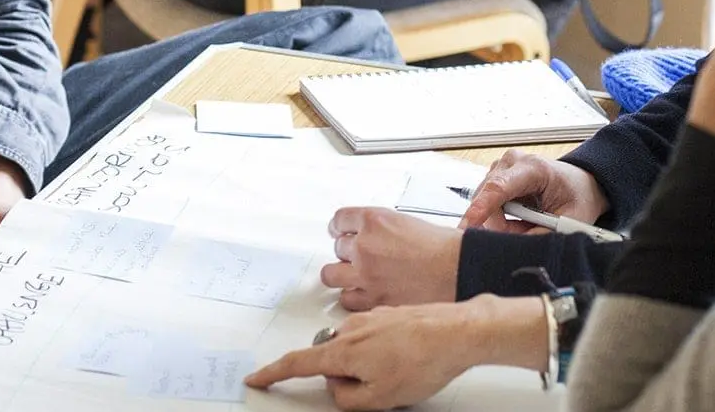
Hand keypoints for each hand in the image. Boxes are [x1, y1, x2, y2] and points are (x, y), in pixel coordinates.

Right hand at [245, 296, 547, 410]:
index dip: (273, 373)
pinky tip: (410, 360)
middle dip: (345, 378)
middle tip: (377, 390)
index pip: (297, 363)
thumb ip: (347, 398)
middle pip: (331, 360)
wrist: (458, 331)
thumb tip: (338, 390)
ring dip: (368, 366)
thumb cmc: (423, 360)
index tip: (257, 377)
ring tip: (402, 374)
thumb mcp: (380, 398)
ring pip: (355, 351)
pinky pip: (374, 340)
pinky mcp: (388, 315)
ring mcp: (370, 319)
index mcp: (343, 350)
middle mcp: (351, 329)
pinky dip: (384, 354)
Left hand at [322, 207, 461, 310]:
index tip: (339, 231)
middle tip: (360, 257)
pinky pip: (347, 299)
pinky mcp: (372, 299)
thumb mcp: (409, 223)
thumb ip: (384, 230)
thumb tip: (376, 238)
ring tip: (355, 276)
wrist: (460, 271)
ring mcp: (365, 274)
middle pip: (337, 247)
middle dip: (348, 252)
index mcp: (374, 221)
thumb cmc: (445, 249)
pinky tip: (363, 294)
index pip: (339, 220)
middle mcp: (364, 246)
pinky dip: (353, 297)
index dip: (339, 227)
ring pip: (331, 274)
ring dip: (343, 275)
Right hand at [460, 149, 607, 233]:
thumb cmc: (577, 196)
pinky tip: (518, 217)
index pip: (499, 188)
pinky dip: (501, 217)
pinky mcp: (495, 175)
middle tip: (525, 233)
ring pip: (485, 204)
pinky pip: (487, 204)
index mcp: (533, 168)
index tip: (467, 227)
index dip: (480, 208)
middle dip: (501, 225)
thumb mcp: (568, 220)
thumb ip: (540, 235)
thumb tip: (515, 248)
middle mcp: (512, 161)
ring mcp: (501, 167)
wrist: (580, 184)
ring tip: (526, 223)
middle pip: (487, 199)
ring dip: (502, 222)